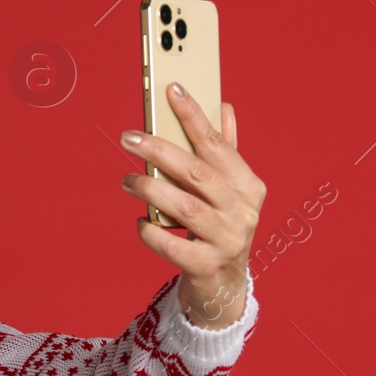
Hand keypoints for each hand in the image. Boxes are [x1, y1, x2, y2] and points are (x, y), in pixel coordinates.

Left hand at [120, 83, 265, 328]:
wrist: (224, 285)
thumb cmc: (220, 227)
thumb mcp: (228, 191)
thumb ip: (225, 152)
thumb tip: (224, 107)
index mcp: (249, 186)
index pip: (218, 145)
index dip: (194, 116)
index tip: (173, 89)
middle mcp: (243, 211)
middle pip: (197, 172)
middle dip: (160, 150)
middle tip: (128, 138)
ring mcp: (227, 240)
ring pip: (184, 207)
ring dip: (150, 189)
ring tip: (126, 179)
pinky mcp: (207, 266)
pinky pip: (172, 246)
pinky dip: (151, 233)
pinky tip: (139, 222)